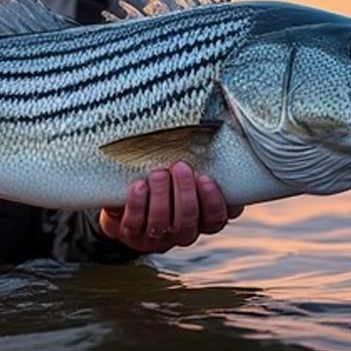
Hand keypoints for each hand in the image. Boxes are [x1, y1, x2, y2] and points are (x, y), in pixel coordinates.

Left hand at [99, 161, 243, 252]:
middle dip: (185, 194)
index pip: (217, 218)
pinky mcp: (132, 234)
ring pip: (163, 223)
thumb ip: (204, 155)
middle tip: (180, 167)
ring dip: (161, 197)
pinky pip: (135, 224)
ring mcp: (157, 236)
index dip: (214, 202)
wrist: (127, 199)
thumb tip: (223, 114)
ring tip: (157, 172)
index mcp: (202, 218)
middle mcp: (183, 231)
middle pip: (189, 220)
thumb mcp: (187, 169)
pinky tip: (138, 186)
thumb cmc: (166, 177)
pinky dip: (138, 205)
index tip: (206, 178)